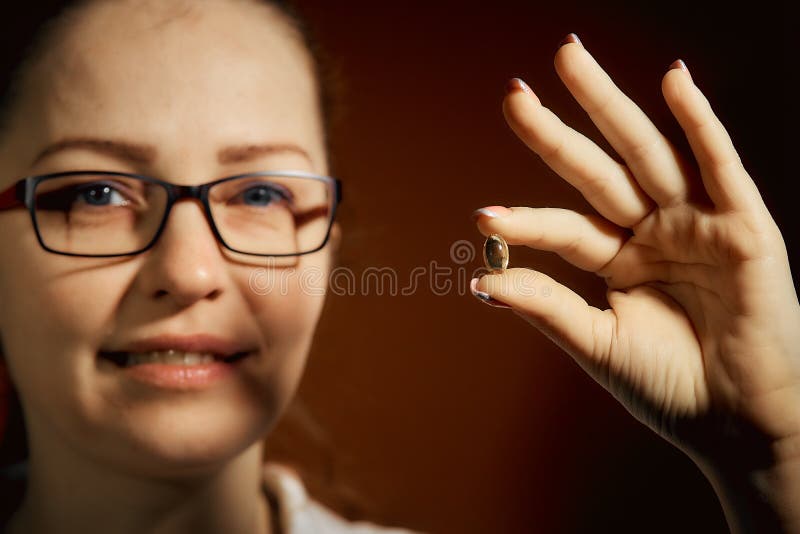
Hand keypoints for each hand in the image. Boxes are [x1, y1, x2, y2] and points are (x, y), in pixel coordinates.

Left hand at [471, 34, 799, 532]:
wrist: (737, 423)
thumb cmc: (670, 386)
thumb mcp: (598, 342)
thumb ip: (547, 305)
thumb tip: (480, 281)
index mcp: (618, 259)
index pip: (564, 227)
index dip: (526, 220)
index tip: (483, 218)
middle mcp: (653, 231)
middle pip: (597, 169)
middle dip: (557, 131)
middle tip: (512, 94)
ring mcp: (697, 223)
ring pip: (648, 152)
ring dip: (610, 104)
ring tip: (568, 59)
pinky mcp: (745, 227)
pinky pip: (721, 166)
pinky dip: (700, 123)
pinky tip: (672, 82)